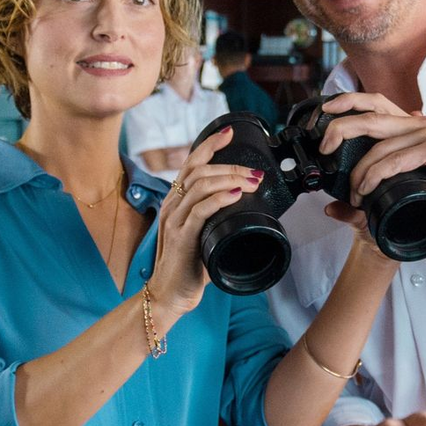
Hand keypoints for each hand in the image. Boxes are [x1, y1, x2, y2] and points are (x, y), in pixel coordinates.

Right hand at [150, 126, 263, 316]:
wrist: (170, 293)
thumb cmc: (189, 265)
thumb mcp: (204, 234)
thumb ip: (217, 218)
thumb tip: (244, 206)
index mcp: (177, 201)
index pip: (191, 163)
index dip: (210, 145)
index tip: (229, 132)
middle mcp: (172, 205)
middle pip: (199, 170)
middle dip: (231, 166)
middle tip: (256, 173)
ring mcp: (174, 219)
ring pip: (200, 185)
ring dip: (231, 179)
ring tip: (252, 182)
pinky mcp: (181, 236)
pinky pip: (200, 209)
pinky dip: (220, 198)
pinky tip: (235, 195)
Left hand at [318, 93, 425, 232]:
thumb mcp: (394, 195)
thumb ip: (362, 203)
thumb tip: (331, 207)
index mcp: (411, 125)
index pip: (377, 102)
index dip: (349, 100)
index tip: (325, 108)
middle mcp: (420, 123)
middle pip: (372, 116)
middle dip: (342, 128)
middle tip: (325, 147)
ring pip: (379, 146)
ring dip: (359, 173)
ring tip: (355, 194)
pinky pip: (394, 160)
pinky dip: (375, 176)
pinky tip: (366, 190)